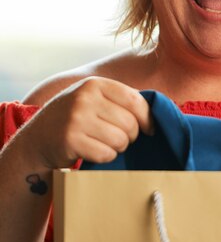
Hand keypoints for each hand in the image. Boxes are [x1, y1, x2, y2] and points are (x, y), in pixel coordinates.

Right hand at [19, 77, 153, 169]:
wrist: (39, 137)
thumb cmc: (76, 118)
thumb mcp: (94, 98)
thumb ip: (121, 99)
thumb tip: (158, 109)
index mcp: (95, 84)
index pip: (135, 101)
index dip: (147, 118)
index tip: (149, 129)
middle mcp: (85, 98)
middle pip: (130, 123)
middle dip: (131, 136)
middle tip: (120, 138)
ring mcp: (76, 119)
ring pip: (120, 140)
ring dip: (118, 147)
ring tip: (105, 143)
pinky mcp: (70, 141)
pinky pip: (106, 154)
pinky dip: (105, 157)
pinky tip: (93, 151)